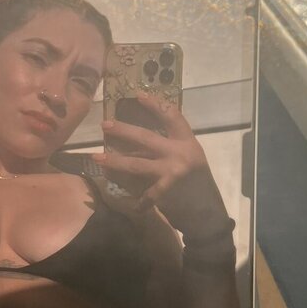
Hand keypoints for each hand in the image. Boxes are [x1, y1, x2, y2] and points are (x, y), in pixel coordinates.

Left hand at [95, 92, 230, 236]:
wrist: (209, 211)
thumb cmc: (197, 181)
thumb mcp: (190, 157)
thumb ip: (168, 147)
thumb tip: (133, 142)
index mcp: (186, 141)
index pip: (171, 116)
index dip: (155, 104)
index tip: (138, 95)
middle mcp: (179, 154)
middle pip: (146, 138)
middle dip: (123, 131)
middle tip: (105, 125)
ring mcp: (171, 173)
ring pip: (137, 165)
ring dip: (115, 161)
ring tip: (97, 158)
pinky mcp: (165, 192)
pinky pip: (141, 192)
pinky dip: (131, 197)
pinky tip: (124, 201)